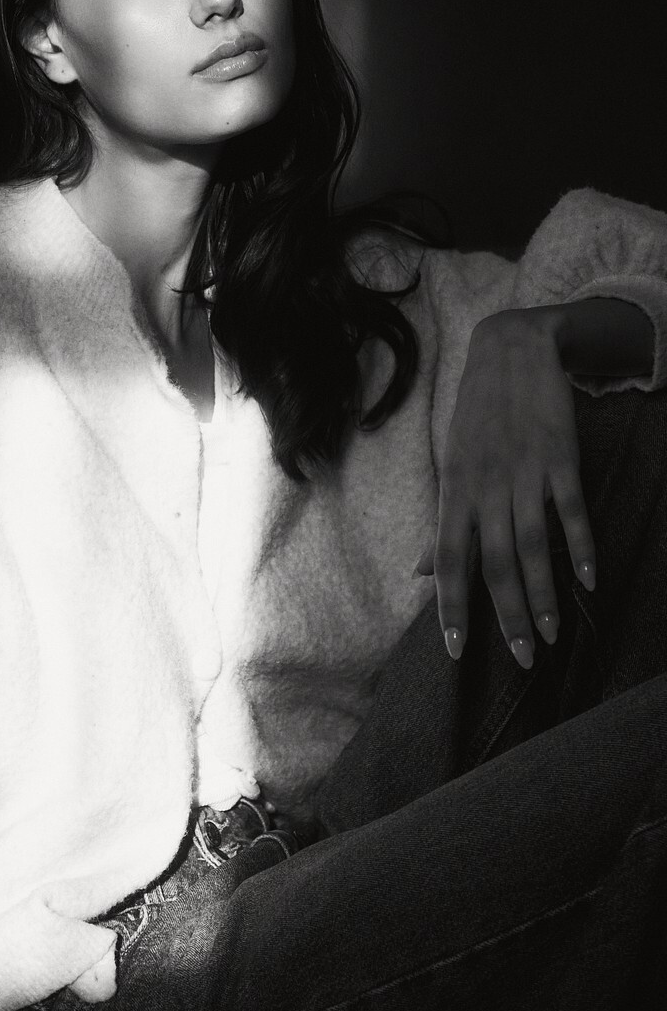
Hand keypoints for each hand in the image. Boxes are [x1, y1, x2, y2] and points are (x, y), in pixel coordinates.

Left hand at [414, 307, 595, 667]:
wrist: (512, 350)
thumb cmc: (478, 418)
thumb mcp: (451, 468)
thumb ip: (444, 525)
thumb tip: (421, 572)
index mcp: (455, 494)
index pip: (449, 562)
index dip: (451, 608)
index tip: (455, 651)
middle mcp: (485, 489)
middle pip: (494, 565)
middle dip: (507, 616)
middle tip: (523, 659)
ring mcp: (524, 474)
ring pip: (532, 546)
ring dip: (543, 594)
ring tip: (553, 634)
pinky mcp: (560, 459)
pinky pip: (571, 511)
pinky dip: (581, 547)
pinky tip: (589, 581)